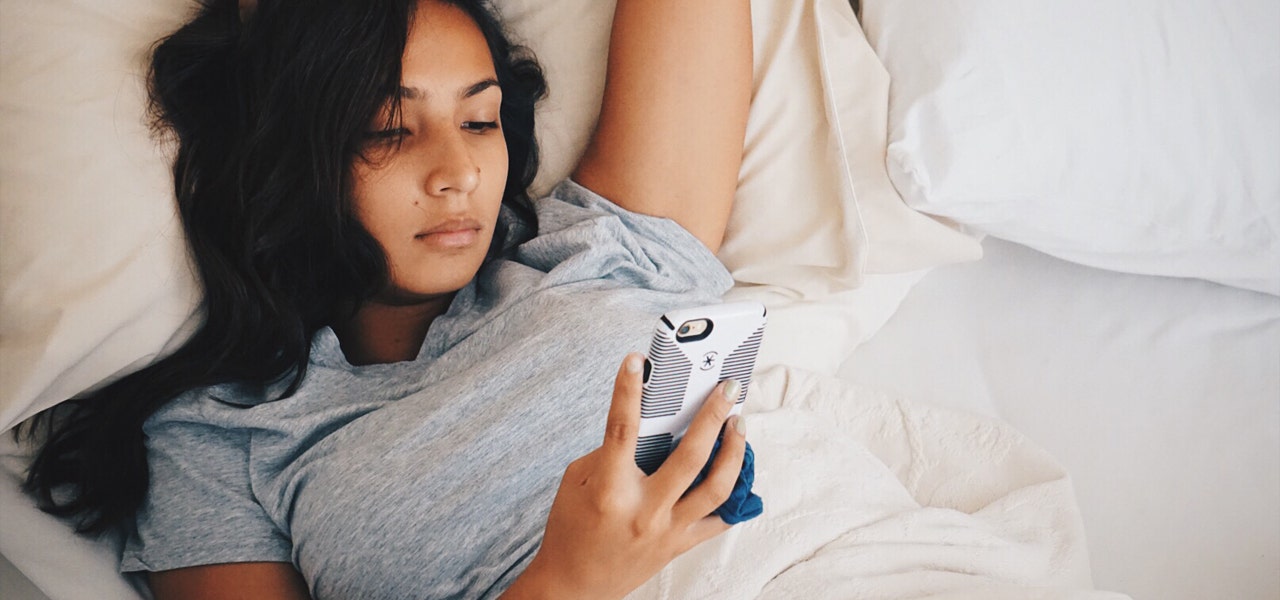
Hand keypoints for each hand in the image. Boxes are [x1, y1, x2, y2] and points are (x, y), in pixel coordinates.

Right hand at [503, 353, 747, 599]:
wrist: (573, 587)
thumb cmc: (571, 529)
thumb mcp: (577, 482)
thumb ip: (611, 452)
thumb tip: (650, 425)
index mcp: (609, 489)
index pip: (621, 429)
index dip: (628, 390)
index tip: (637, 359)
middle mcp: (643, 510)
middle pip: (690, 456)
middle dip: (713, 415)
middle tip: (728, 387)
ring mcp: (666, 530)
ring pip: (717, 487)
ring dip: (734, 450)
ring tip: (739, 423)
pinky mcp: (679, 545)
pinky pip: (719, 520)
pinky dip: (735, 495)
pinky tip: (741, 469)